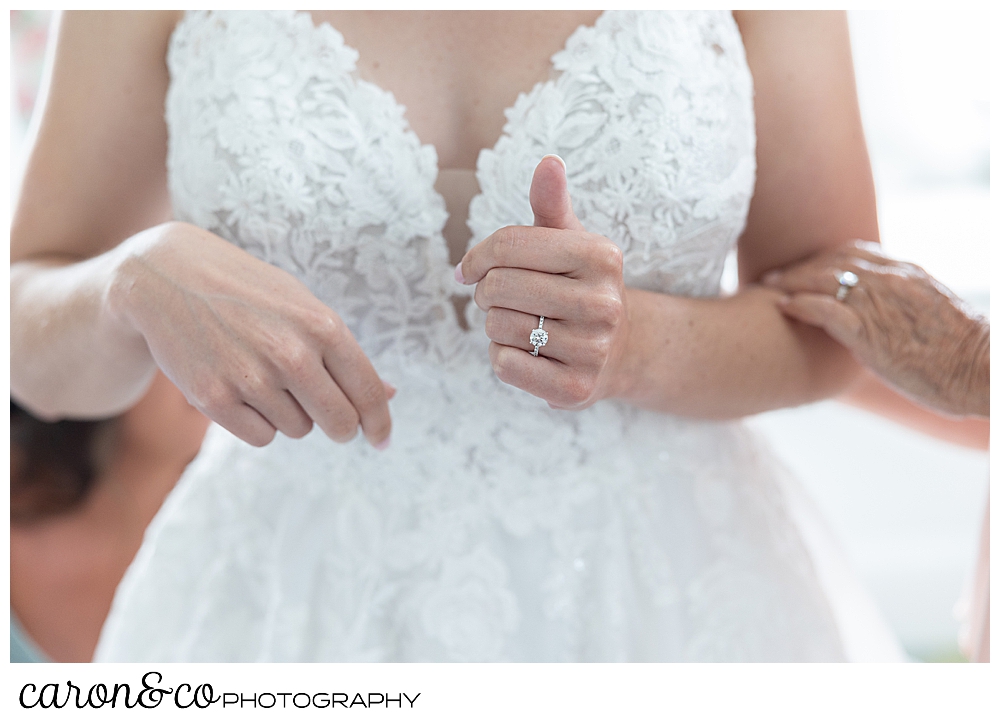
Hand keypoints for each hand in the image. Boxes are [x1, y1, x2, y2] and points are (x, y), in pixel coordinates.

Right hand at [107, 222, 393, 446]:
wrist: (168, 276)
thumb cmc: (250, 293)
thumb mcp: (304, 308)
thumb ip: (347, 355)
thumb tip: (391, 394)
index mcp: (323, 327)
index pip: (368, 392)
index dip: (380, 424)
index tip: (381, 440)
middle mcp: (291, 354)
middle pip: (340, 423)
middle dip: (341, 428)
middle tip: (330, 419)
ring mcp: (251, 378)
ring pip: (299, 430)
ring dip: (292, 414)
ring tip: (266, 375)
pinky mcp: (215, 399)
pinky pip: (262, 437)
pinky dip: (259, 422)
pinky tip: (243, 388)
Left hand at [456, 156, 628, 408]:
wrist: (621, 350)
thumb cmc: (579, 287)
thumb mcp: (570, 242)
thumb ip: (551, 204)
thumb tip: (548, 161)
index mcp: (600, 256)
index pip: (508, 245)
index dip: (476, 257)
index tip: (469, 269)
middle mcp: (603, 303)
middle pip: (498, 288)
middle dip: (486, 294)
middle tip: (500, 300)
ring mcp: (592, 349)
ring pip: (498, 327)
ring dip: (495, 327)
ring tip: (521, 325)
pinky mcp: (576, 388)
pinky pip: (505, 365)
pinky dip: (502, 358)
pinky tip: (527, 352)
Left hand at [763, 240, 988, 416]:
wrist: (983, 372)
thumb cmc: (960, 354)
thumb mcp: (931, 314)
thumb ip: (904, 303)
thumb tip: (884, 311)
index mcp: (908, 273)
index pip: (855, 253)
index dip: (822, 257)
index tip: (802, 266)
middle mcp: (892, 281)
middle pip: (832, 261)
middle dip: (799, 267)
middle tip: (772, 276)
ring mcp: (880, 305)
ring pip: (823, 279)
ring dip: (791, 282)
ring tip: (768, 287)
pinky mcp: (871, 333)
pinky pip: (826, 310)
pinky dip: (801, 305)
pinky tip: (783, 308)